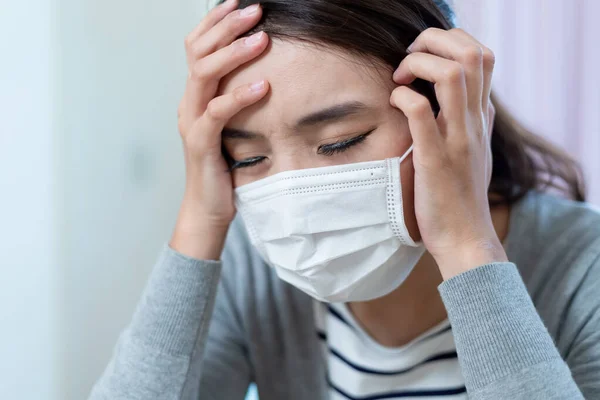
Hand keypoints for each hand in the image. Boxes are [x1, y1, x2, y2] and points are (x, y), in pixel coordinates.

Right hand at [170, 0, 269, 259]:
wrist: (209, 207)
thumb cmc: (225, 166)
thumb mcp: (233, 125)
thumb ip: (238, 98)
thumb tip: (268, 72)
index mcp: (196, 95)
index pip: (198, 46)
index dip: (216, 21)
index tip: (240, 2)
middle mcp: (189, 102)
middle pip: (197, 51)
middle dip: (226, 27)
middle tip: (255, 10)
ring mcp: (192, 121)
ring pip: (203, 75)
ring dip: (232, 53)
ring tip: (262, 38)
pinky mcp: (201, 143)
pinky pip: (216, 113)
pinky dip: (239, 96)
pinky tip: (263, 85)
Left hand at [390, 28, 506, 278]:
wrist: (466, 240)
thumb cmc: (461, 199)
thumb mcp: (473, 155)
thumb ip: (470, 126)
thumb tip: (460, 105)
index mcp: (482, 120)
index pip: (483, 58)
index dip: (450, 45)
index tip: (421, 61)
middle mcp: (475, 123)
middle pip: (472, 53)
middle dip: (435, 41)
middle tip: (408, 58)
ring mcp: (458, 139)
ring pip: (453, 73)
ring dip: (419, 64)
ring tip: (400, 77)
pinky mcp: (436, 159)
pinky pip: (421, 112)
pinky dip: (403, 97)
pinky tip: (393, 103)